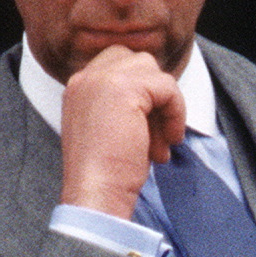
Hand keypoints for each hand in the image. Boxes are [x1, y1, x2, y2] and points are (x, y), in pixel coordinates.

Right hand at [58, 46, 186, 217]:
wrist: (96, 194)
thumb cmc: (107, 173)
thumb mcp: (113, 129)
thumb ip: (127, 106)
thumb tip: (160, 96)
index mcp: (79, 88)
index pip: (120, 65)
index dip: (145, 92)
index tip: (148, 128)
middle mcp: (85, 78)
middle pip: (138, 62)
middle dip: (155, 95)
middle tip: (158, 134)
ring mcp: (101, 79)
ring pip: (154, 73)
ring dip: (165, 107)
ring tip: (161, 143)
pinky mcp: (123, 87)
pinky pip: (167, 87)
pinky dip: (176, 113)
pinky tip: (169, 141)